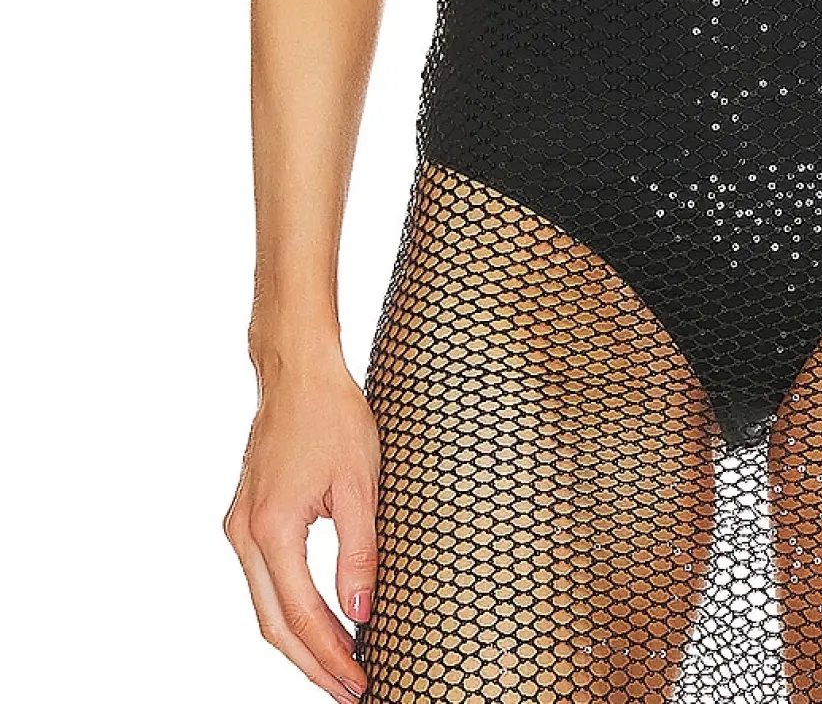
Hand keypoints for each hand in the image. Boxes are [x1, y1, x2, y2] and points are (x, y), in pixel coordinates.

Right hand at [223, 354, 379, 700]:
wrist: (297, 371)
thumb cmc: (333, 416)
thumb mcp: (360, 483)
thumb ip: (359, 553)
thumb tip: (360, 616)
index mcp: (272, 528)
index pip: (301, 614)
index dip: (331, 655)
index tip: (360, 682)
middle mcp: (244, 534)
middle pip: (273, 624)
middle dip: (312, 664)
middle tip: (350, 691)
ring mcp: (239, 527)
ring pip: (264, 607)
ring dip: (298, 643)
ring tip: (338, 668)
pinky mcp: (245, 519)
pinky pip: (263, 581)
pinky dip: (287, 611)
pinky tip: (317, 623)